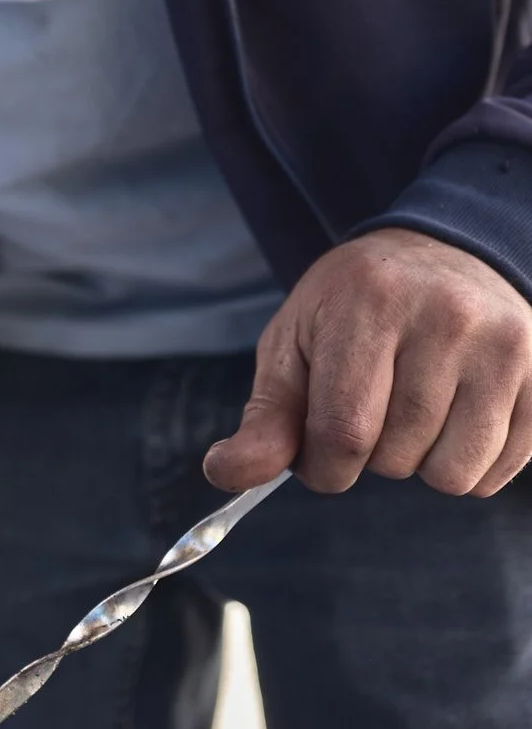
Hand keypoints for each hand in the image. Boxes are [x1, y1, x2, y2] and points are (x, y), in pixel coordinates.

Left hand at [205, 228, 531, 498]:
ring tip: (415, 407)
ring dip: (421, 463)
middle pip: (396, 458)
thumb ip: (263, 417)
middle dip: (370, 456)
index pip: (344, 432)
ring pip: (453, 475)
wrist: (445, 253)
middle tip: (374, 405)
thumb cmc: (354, 307)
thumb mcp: (295, 344)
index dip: (322, 467)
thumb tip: (225, 475)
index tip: (319, 454)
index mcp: (370, 303)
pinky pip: (497, 473)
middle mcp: (447, 317)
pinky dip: (468, 464)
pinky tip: (455, 414)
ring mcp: (505, 345)